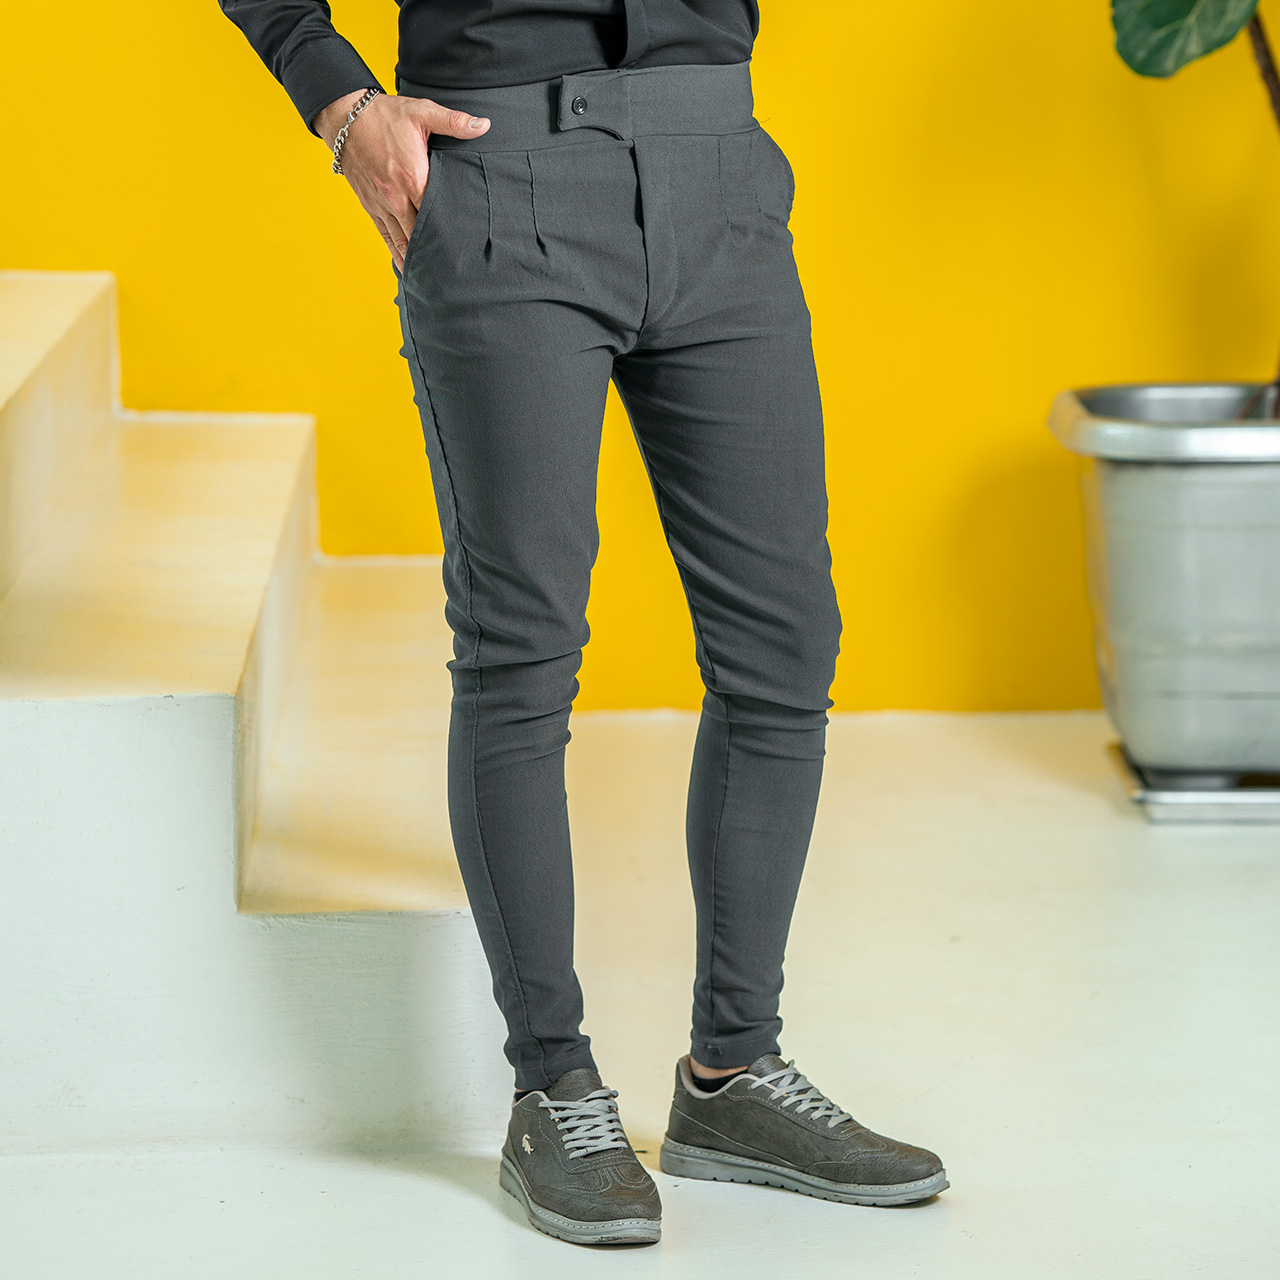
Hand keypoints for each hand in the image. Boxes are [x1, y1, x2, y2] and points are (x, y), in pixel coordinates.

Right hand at [314, 90, 490, 272]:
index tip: (469, 245)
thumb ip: (454, 121)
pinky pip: (385, 236)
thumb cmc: (385, 114)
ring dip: (418, 259)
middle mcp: (397, 197)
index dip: (453, 230)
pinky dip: (397, 253)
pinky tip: (408, 268)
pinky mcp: (370, 206)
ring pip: (403, 241)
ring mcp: (382, 205)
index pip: (438, 214)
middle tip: (458, 270)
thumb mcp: (422, 112)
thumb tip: (484, 125)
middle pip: (422, 233)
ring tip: (436, 278)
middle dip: (438, 251)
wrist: (345, 116)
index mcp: (413, 178)